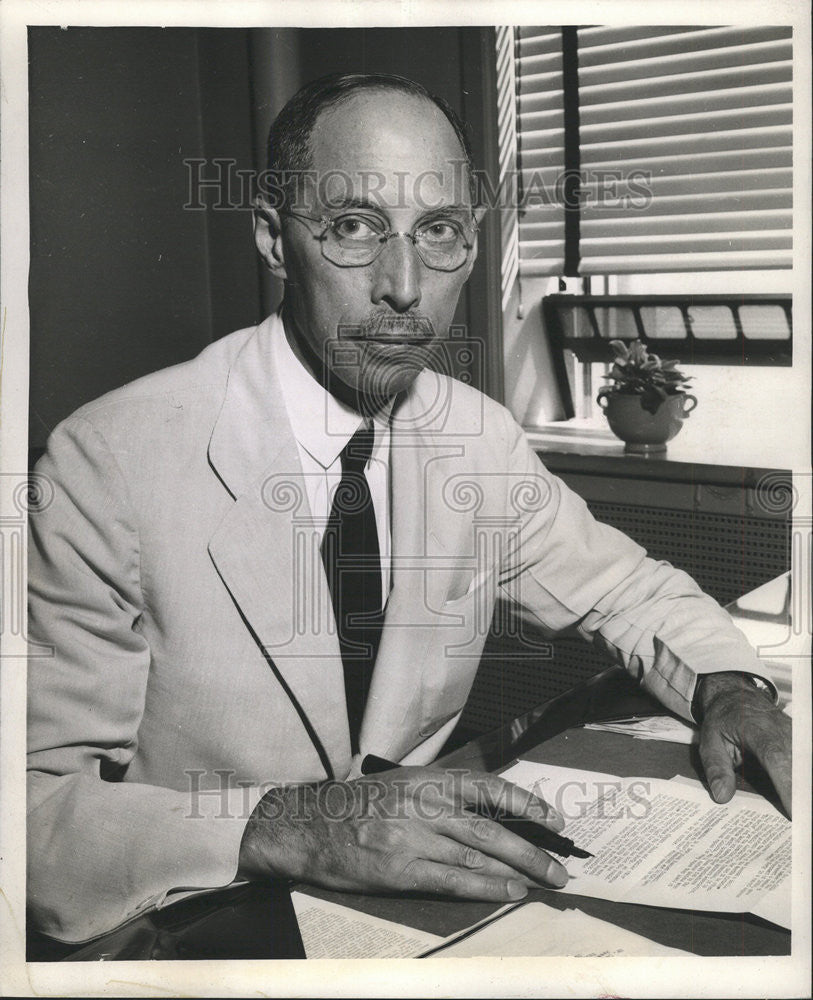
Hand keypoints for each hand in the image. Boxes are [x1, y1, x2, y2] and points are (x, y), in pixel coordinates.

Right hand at [238, 766, 568, 901]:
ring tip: (544, 882)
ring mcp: (415, 837)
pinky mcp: (402, 869)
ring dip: (518, 870)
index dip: (528, 803)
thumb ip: (441, 794)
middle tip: (559, 867)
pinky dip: (486, 886)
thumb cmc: (358, 803)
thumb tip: (489, 812)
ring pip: (480, 854)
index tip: (555, 819)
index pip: (491, 788)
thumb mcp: (403, 783)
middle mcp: (427, 805)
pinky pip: (454, 879)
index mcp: (430, 780)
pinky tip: (509, 892)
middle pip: (493, 828)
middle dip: (532, 849)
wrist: (310, 825)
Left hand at [697, 673, 791, 816]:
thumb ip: (716, 767)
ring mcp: (798, 737)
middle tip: (800, 830)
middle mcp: (785, 732)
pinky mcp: (803, 744)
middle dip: (802, 797)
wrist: (737, 698)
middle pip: (801, 767)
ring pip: (806, 768)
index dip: (788, 785)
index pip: (777, 758)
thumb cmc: (723, 721)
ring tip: (801, 825)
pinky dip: (802, 786)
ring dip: (803, 794)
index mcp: (759, 730)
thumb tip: (721, 796)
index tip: (794, 813)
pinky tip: (800, 808)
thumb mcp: (709, 740)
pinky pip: (805, 768)